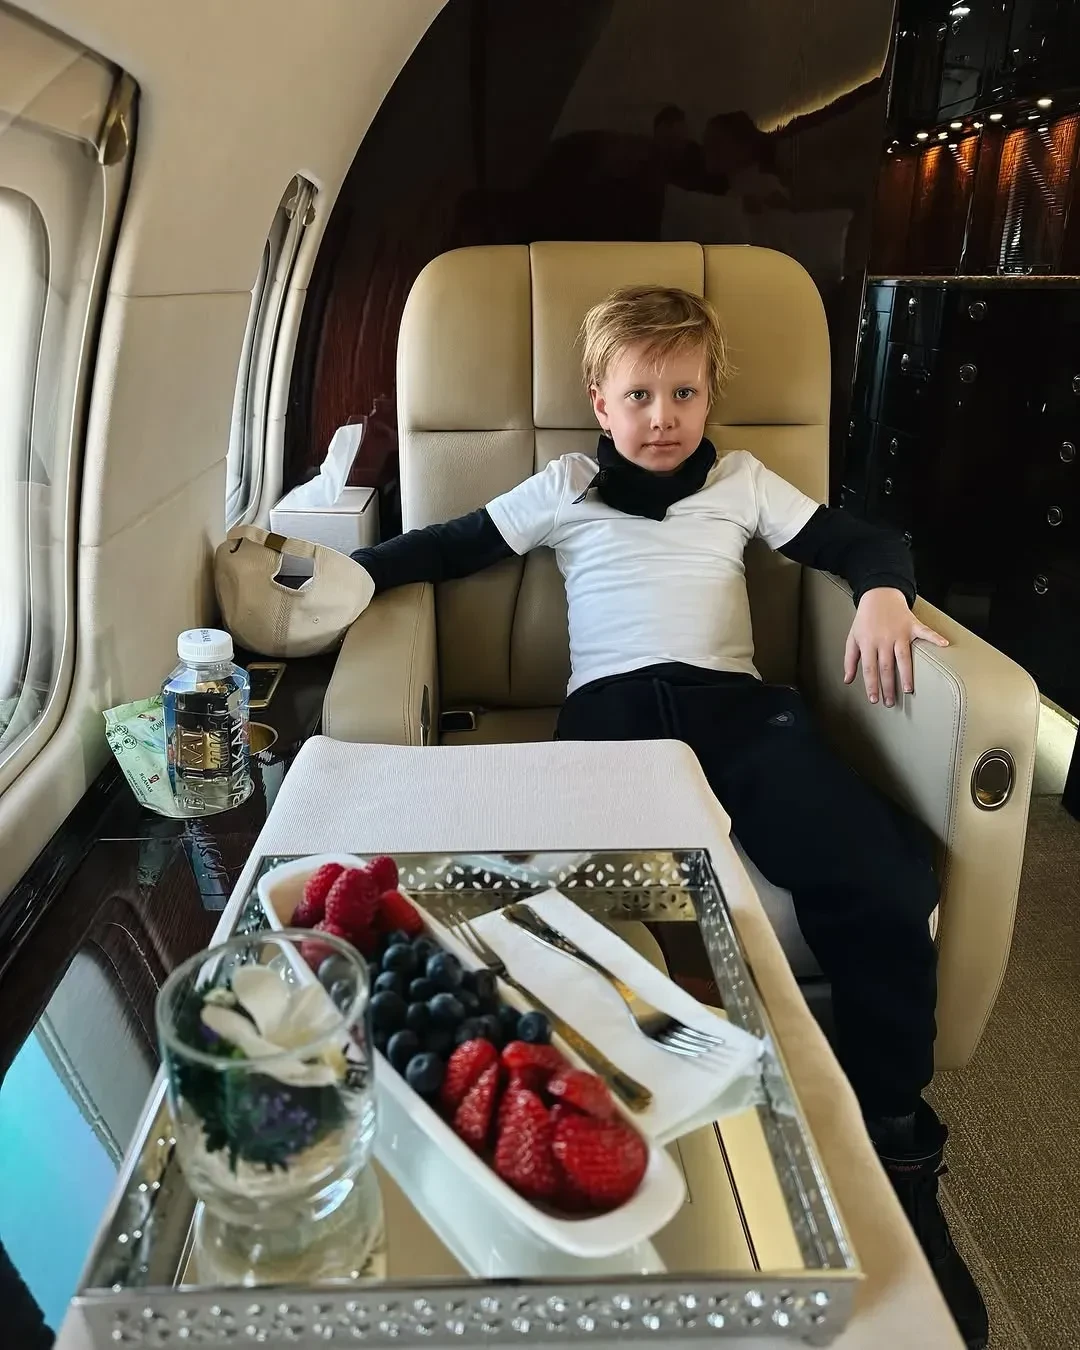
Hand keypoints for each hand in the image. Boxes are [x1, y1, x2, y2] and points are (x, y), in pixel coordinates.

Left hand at [843, 587, 947, 706]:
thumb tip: (848, 680)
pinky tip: (944, 645)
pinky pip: (925, 632)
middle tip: (890, 702)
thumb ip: (850, 660)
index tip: (874, 700)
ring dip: (906, 674)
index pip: (869, 669)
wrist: (878, 595)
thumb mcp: (852, 638)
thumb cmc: (865, 619)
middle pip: (886, 667)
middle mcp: (884, 640)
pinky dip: (935, 637)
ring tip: (908, 690)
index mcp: (868, 643)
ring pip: (904, 657)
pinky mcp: (912, 625)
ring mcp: (899, 632)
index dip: (872, 685)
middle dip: (888, 686)